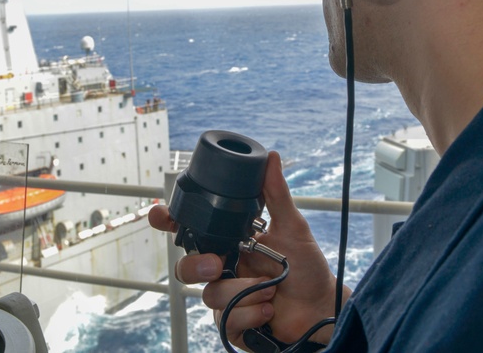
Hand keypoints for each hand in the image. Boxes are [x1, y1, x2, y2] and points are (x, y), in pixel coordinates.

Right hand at [148, 151, 347, 348]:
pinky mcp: (232, 324)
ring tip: (269, 289)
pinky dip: (247, 314)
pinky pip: (224, 321)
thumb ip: (276, 194)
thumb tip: (271, 158)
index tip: (161, 216)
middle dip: (195, 265)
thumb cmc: (306, 267)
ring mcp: (225, 297)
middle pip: (186, 266)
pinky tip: (266, 309)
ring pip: (209, 295)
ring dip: (241, 292)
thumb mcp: (292, 227)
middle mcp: (223, 268)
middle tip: (216, 265)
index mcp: (229, 241)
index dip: (170, 222)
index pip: (191, 230)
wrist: (321, 308)